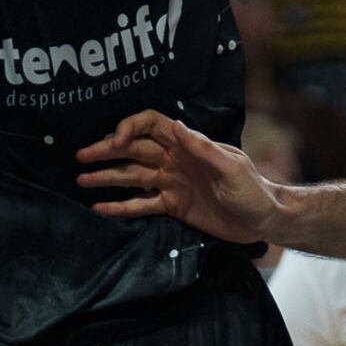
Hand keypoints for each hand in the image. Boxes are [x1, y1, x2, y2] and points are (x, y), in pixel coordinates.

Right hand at [75, 112, 276, 242]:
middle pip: (133, 151)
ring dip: (106, 177)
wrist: (264, 220)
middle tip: (80, 157)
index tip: (116, 142)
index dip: (130, 128)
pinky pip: (141, 204)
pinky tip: (100, 208)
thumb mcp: (231, 167)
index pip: (151, 125)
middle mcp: (174, 160)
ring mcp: (171, 183)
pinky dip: (120, 206)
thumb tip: (177, 126)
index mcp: (187, 145)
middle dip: (106, 151)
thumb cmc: (253, 190)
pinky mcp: (172, 206)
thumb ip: (203, 148)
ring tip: (81, 181)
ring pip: (131, 177)